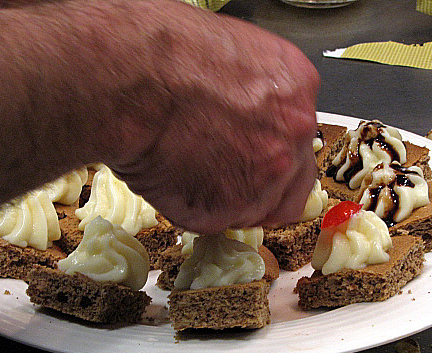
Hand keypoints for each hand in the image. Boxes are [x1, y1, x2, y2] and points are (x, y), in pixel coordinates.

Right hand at [0, 0, 317, 230]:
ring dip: (226, 201)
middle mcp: (292, 136)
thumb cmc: (164, 53)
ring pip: (253, 211)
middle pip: (291, 186)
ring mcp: (263, 178)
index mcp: (296, 89)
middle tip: (227, 179)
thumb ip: (256, 97)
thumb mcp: (232, 55)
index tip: (253, 159)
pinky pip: (212, 220)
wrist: (130, 78)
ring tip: (188, 173)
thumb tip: (245, 119)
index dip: (274, 157)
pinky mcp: (224, 210)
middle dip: (262, 190)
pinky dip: (193, 208)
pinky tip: (172, 179)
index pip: (301, 143)